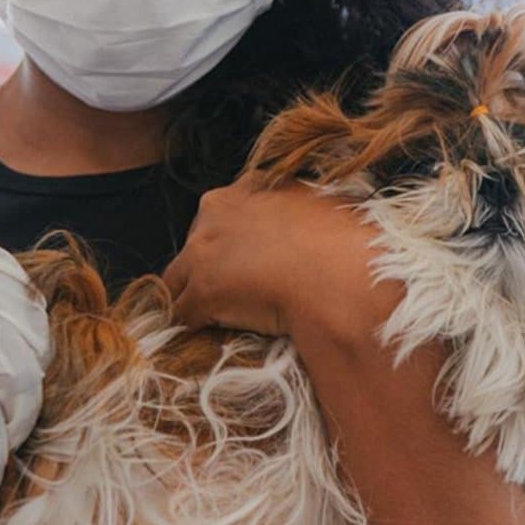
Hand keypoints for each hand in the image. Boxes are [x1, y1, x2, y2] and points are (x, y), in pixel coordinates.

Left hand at [163, 172, 398, 340]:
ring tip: (212, 320)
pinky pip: (181, 313)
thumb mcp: (323, 203)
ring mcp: (203, 253)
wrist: (341, 276)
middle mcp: (216, 213)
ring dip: (192, 299)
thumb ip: (300, 205)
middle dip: (207, 268)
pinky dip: (192, 326)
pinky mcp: (202, 292)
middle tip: (232, 293)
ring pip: (178, 281)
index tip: (243, 262)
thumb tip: (312, 214)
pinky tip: (206, 337)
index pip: (219, 214)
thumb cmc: (347, 241)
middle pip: (194, 245)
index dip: (229, 242)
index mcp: (248, 187)